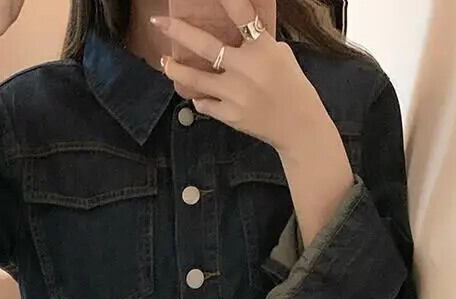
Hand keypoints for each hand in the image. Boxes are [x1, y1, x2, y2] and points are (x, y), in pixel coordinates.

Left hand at [152, 0, 330, 156]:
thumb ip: (256, 43)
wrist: (297, 125)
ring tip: (163, 62)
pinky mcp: (229, 115)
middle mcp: (245, 68)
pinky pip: (204, 103)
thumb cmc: (290, 85)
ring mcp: (235, 93)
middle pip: (205, 46)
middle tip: (158, 22)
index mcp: (262, 48)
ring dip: (175, 70)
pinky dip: (200, 98)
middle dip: (178, 31)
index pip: (241, 15)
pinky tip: (197, 94)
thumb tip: (235, 34)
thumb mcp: (280, 54)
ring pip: (196, 79)